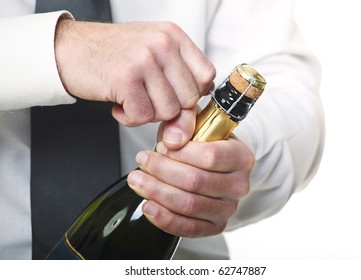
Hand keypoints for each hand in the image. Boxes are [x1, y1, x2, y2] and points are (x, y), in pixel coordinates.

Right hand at [54, 19, 214, 125]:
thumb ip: (175, 91)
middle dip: (168, 108)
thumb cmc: (112, 55)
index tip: (174, 96)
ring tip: (132, 99)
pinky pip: (143, 116)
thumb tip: (185, 131)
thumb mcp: (152, 62)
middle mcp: (162, 44)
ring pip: (168, 111)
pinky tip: (120, 104)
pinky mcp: (126, 78)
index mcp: (173, 36)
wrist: (69, 49)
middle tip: (147, 98)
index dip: (192, 94)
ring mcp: (144, 60)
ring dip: (147, 114)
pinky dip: (130, 118)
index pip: (206, 76)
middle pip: (189, 99)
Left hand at [127, 110, 254, 236]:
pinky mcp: (215, 226)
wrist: (215, 163)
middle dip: (161, 171)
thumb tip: (172, 140)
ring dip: (157, 193)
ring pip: (189, 205)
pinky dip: (165, 219)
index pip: (209, 157)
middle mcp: (238, 185)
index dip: (179, 153)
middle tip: (142, 160)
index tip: (160, 146)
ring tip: (138, 180)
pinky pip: (188, 228)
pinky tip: (148, 206)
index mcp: (241, 157)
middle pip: (195, 182)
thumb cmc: (205, 143)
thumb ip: (184, 121)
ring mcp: (228, 208)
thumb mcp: (196, 122)